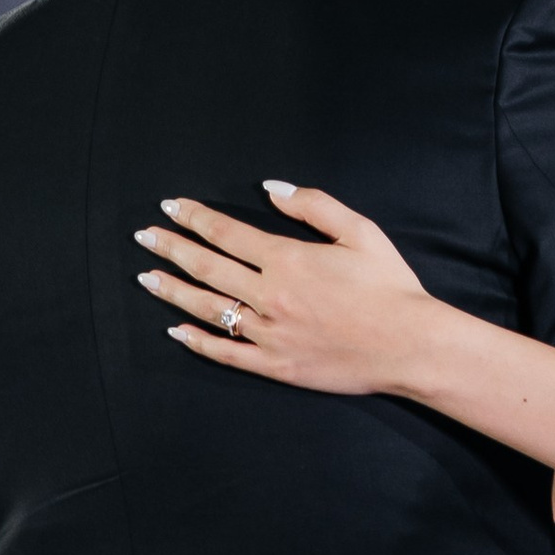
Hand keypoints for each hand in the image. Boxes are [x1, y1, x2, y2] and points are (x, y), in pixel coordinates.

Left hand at [135, 186, 435, 393]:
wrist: (410, 345)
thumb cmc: (389, 286)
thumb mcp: (359, 231)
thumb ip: (313, 205)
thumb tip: (271, 189)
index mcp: (287, 259)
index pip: (225, 233)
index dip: (194, 217)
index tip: (170, 206)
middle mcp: (270, 296)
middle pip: (207, 267)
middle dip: (171, 248)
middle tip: (144, 237)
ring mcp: (269, 334)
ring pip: (208, 308)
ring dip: (173, 290)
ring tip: (146, 277)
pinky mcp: (276, 365)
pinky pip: (226, 353)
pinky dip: (198, 341)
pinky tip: (176, 330)